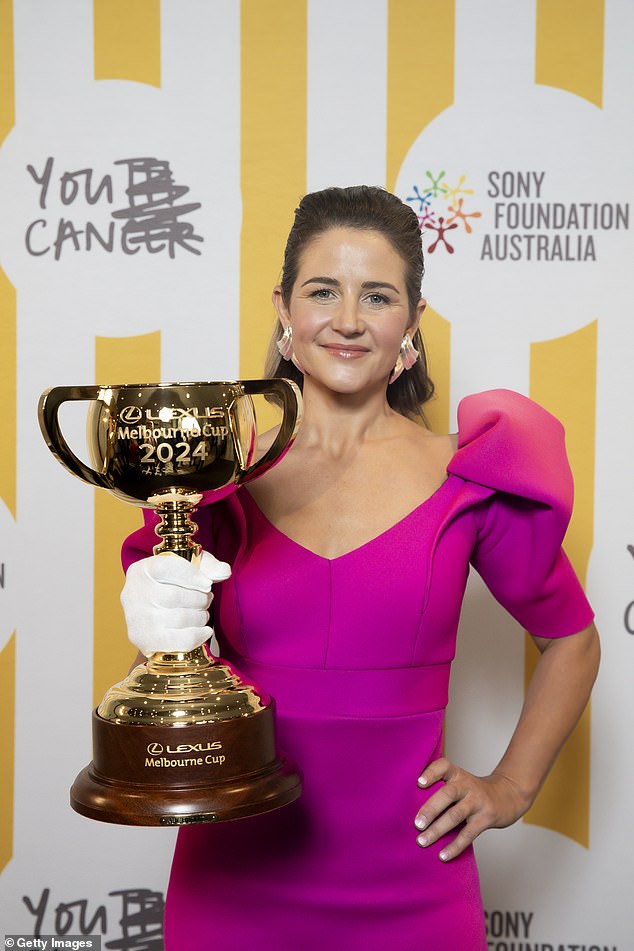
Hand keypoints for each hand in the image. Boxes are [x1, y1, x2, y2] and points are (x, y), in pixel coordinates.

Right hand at [121, 551, 231, 656]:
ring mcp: (138, 619)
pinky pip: (178, 640)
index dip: (190, 576)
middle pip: (175, 596)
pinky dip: (197, 636)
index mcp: (142, 571)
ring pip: (179, 618)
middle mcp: (134, 593)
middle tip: (207, 600)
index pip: (166, 568)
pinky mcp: (145, 640)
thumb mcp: (185, 568)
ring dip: (200, 617)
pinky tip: (205, 631)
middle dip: (200, 599)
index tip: (207, 584)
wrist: (149, 617)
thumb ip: (206, 565)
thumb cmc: (170, 587)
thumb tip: (223, 572)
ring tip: (203, 614)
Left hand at [414, 758, 530, 861]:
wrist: (508, 796)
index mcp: (457, 774)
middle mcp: (467, 785)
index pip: (444, 766)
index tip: (419, 783)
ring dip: (438, 830)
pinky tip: (443, 855)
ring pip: (456, 815)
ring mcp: (478, 801)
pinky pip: (469, 834)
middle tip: (416, 824)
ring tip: (422, 841)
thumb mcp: (460, 782)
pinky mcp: (486, 818)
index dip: (432, 772)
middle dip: (430, 809)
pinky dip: (455, 846)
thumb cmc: (474, 792)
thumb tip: (408, 805)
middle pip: (448, 793)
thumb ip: (440, 789)